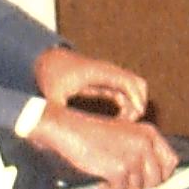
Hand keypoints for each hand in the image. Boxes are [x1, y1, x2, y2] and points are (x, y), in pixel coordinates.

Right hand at [32, 101, 179, 188]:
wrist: (71, 130)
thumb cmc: (95, 133)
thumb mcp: (126, 133)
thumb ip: (142, 149)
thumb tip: (155, 178)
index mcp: (150, 133)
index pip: (171, 161)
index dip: (163, 175)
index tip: (150, 181)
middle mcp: (145, 144)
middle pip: (157, 179)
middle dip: (144, 187)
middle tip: (128, 187)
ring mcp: (133, 157)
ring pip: (139, 188)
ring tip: (111, 184)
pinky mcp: (119, 170)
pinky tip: (102, 186)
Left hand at [33, 44, 148, 123]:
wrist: (49, 60)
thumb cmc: (51, 76)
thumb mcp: (51, 94)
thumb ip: (54, 111)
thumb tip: (55, 127)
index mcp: (98, 73)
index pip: (126, 81)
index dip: (135, 97)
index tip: (136, 116)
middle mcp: (108, 72)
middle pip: (137, 84)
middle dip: (138, 103)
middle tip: (129, 124)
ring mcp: (109, 77)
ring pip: (134, 89)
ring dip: (134, 105)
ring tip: (124, 125)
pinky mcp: (107, 82)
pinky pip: (125, 93)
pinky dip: (127, 105)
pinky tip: (119, 121)